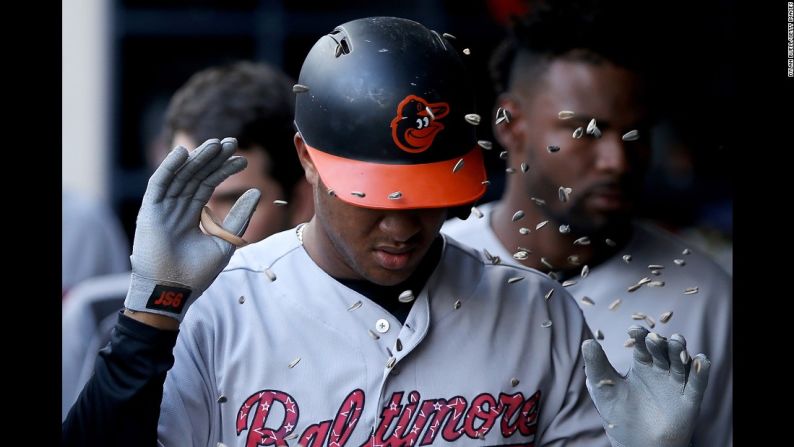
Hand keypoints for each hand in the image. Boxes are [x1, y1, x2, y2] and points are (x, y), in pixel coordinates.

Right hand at [124, 137, 260, 322]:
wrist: (173, 292)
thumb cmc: (197, 274)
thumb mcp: (226, 242)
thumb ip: (240, 217)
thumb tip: (258, 191)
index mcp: (192, 215)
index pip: (208, 184)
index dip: (224, 170)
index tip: (243, 159)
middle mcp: (176, 208)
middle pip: (196, 176)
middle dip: (213, 158)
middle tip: (232, 142)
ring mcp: (162, 208)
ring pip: (181, 176)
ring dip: (197, 158)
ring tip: (216, 144)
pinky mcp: (148, 211)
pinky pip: (159, 184)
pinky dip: (169, 167)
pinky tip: (184, 153)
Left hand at [582, 326, 710, 446]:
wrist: (636, 444)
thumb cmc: (618, 414)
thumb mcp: (603, 388)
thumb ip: (596, 366)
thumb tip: (586, 342)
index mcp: (642, 364)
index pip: (642, 345)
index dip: (639, 336)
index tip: (633, 330)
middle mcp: (661, 370)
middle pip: (663, 350)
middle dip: (660, 343)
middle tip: (653, 339)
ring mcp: (676, 384)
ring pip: (682, 362)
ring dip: (680, 351)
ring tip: (677, 342)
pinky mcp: (689, 400)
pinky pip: (697, 383)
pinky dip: (701, 371)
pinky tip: (701, 360)